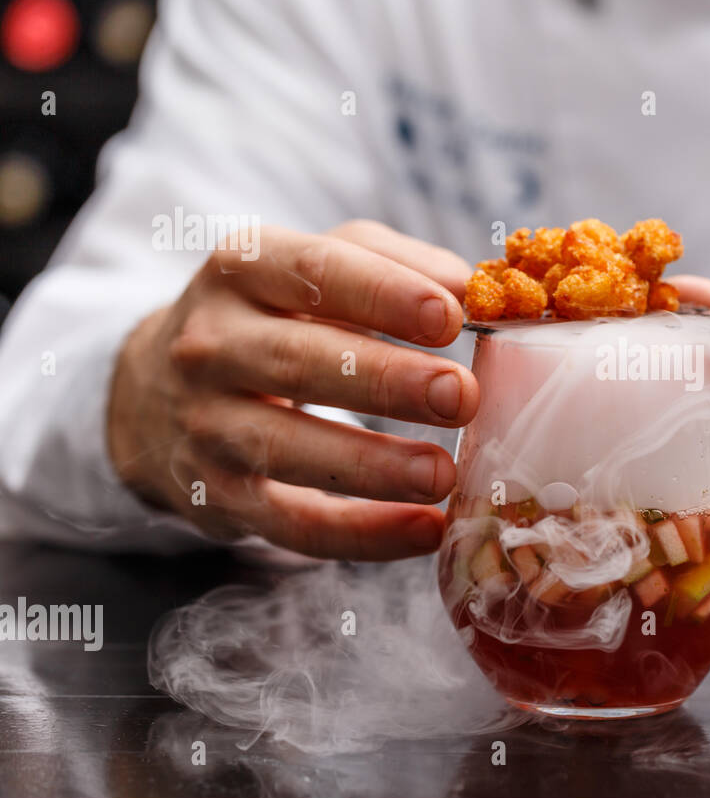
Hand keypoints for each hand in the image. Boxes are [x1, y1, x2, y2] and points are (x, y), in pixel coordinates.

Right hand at [107, 219, 476, 559]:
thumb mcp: (319, 266)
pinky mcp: (217, 495)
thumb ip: (395, 264)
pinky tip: (425, 529)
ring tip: (443, 473)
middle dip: (387, 380)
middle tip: (461, 395)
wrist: (155, 391)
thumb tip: (467, 286)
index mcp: (244, 268)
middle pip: (300, 360)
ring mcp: (207, 423)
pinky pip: (293, 522)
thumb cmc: (273, 316)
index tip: (450, 317)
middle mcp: (212, 343)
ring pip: (288, 447)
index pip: (314, 271)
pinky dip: (362, 533)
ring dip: (374, 466)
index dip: (384, 293)